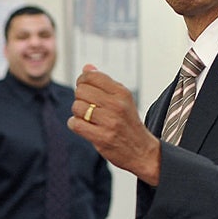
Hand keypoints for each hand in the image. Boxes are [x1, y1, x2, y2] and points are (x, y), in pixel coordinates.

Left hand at [67, 65, 162, 185]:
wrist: (142, 151)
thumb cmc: (128, 123)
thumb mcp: (122, 99)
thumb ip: (104, 83)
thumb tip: (87, 68)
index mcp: (122, 92)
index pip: (91, 76)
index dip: (82, 81)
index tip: (85, 89)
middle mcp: (117, 105)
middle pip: (81, 91)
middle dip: (80, 98)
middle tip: (88, 107)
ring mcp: (109, 122)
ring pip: (77, 107)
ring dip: (78, 113)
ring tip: (88, 118)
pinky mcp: (102, 137)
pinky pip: (75, 124)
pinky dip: (75, 124)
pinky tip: (84, 126)